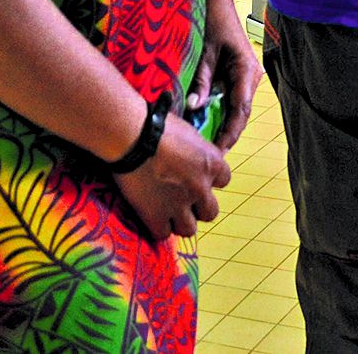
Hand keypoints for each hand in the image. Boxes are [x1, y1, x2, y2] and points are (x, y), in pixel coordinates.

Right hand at [115, 115, 230, 239]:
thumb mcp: (188, 133)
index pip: (224, 181)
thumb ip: (196, 151)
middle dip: (198, 207)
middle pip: (210, 212)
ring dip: (179, 222)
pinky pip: (163, 234)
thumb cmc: (158, 124)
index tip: (196, 177)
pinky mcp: (156, 216)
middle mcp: (201, 187)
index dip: (209, 180)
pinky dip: (157, 227)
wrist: (133, 136)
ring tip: (167, 212)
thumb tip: (191, 154)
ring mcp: (180, 205)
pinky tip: (150, 216)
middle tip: (183, 199)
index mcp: (212, 164)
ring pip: (189, 229)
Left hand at [190, 0, 263, 151]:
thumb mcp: (205, 52)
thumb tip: (195, 106)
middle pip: (239, 113)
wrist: (216, 0)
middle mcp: (250, 76)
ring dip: (222, 126)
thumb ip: (202, 80)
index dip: (230, 131)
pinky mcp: (237, 76)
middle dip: (226, 134)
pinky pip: (230, 100)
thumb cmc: (212, 21)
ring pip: (235, 109)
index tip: (219, 149)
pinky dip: (219, 114)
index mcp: (247, 70)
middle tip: (210, 157)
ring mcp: (245, 77)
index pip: (240, 109)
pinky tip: (207, 126)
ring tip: (208, 147)